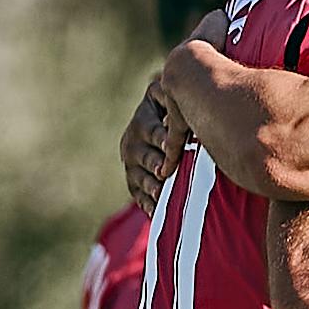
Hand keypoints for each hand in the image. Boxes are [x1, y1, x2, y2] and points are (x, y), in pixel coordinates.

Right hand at [121, 82, 185, 213]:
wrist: (167, 122)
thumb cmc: (177, 107)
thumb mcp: (173, 97)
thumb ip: (174, 99)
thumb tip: (175, 112)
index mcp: (143, 119)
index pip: (151, 129)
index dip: (162, 137)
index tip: (169, 144)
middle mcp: (132, 141)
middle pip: (142, 155)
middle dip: (153, 163)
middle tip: (162, 172)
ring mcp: (131, 163)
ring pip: (138, 177)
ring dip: (149, 185)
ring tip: (160, 192)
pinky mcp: (134, 181)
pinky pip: (137, 195)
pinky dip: (147, 204)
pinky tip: (157, 211)